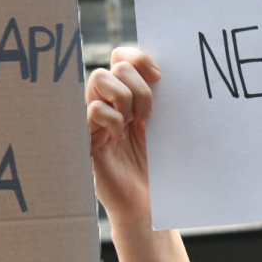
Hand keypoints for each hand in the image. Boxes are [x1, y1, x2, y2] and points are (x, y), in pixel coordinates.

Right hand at [85, 47, 161, 229]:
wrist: (146, 204)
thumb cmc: (157, 168)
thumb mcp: (163, 128)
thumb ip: (161, 101)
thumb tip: (173, 72)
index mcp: (128, 96)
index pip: (124, 56)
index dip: (139, 57)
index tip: (160, 76)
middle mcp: (110, 103)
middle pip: (115, 65)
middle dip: (138, 84)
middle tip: (149, 113)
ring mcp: (97, 119)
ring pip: (99, 78)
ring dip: (124, 97)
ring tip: (134, 122)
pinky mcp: (87, 138)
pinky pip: (92, 110)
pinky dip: (111, 118)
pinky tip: (120, 135)